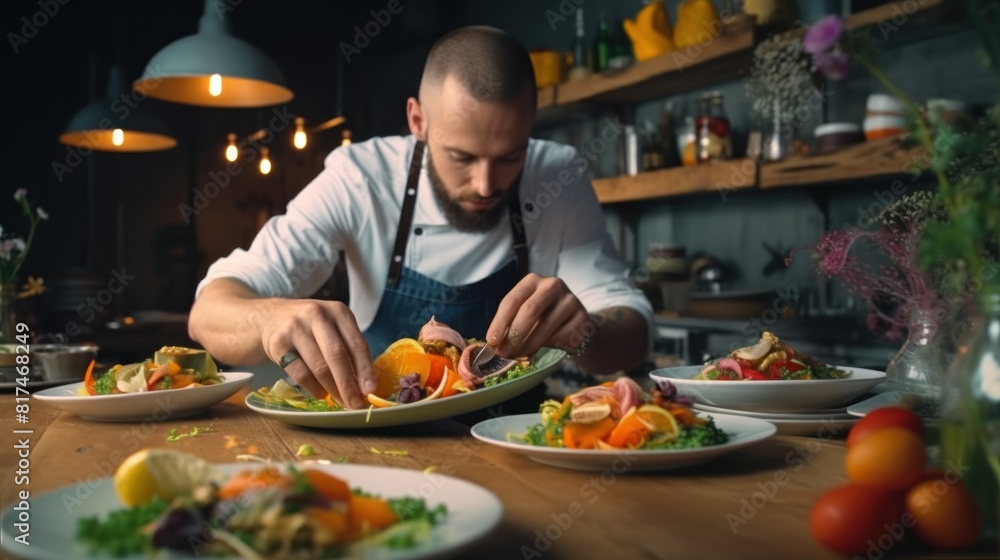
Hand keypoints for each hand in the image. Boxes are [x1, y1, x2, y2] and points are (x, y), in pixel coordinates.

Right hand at [256, 298, 376, 408]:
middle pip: (337, 355)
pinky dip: (313, 388)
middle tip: (356, 404)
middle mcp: (317, 315)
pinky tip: (320, 394)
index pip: (357, 343)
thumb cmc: (311, 327)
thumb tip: (365, 384)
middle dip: (349, 384)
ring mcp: (295, 328)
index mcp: (338, 311)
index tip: (371, 390)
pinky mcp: (278, 344)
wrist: (270, 317)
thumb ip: (349, 349)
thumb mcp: (333, 328)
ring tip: (341, 402)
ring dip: (333, 389)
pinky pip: (300, 373)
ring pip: (319, 366)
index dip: (365, 369)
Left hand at [488, 273, 592, 358]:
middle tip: (505, 352)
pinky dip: (548, 348)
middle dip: (514, 335)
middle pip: (529, 311)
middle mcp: (552, 285)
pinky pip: (560, 337)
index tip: (492, 342)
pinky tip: (544, 351)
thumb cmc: (542, 319)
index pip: (512, 300)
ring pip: (544, 327)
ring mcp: (570, 300)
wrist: (576, 324)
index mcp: (532, 280)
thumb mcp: (525, 314)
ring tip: (520, 356)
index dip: (500, 323)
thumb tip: (494, 346)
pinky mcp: (582, 318)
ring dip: (528, 346)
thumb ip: (510, 324)